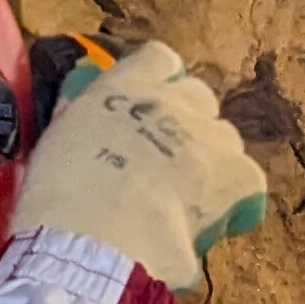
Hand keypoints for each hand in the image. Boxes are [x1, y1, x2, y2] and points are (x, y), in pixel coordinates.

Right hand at [9, 40, 267, 293]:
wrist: (93, 243)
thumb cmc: (59, 201)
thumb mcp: (56, 142)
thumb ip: (79, 117)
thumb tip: (83, 108)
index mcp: (122, 87)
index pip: (158, 60)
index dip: (158, 85)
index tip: (148, 110)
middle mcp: (171, 101)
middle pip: (198, 100)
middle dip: (187, 127)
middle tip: (166, 165)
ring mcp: (207, 137)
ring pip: (225, 140)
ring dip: (211, 164)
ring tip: (187, 202)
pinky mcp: (234, 177)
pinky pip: (248, 183)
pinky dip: (236, 202)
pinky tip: (214, 223)